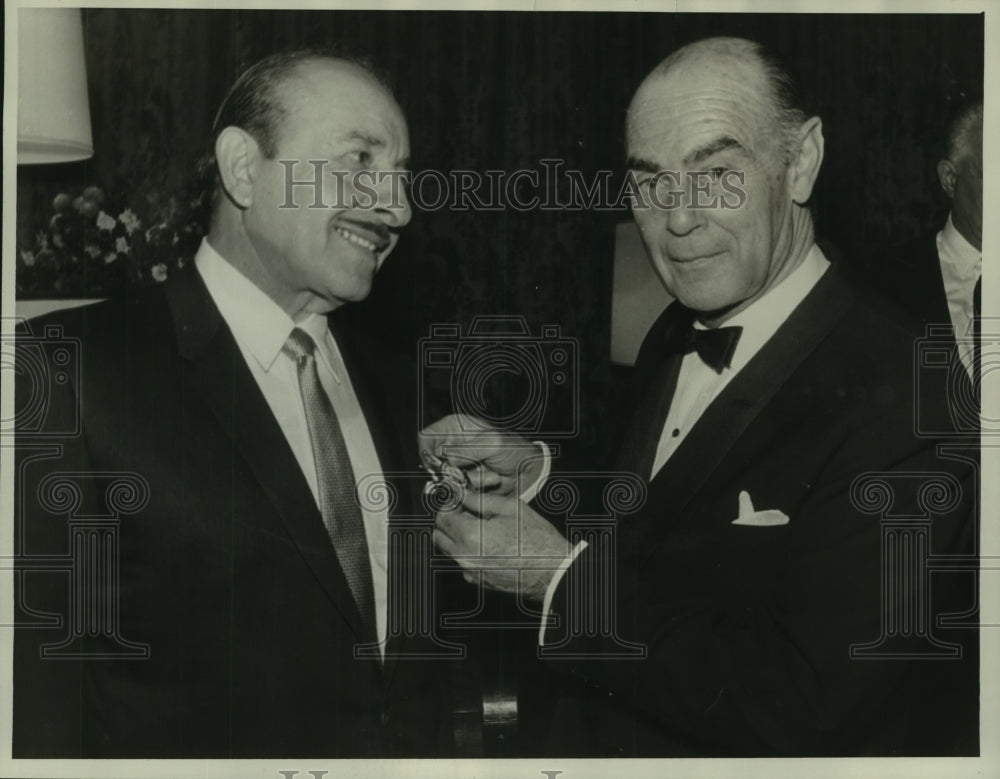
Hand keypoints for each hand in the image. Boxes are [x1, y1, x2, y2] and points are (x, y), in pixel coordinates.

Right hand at [418, 413, 545, 497]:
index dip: (428, 452)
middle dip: (453, 471)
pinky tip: (492, 480)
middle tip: (473, 470)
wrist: (529, 471)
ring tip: (492, 473)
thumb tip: (448, 460)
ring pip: (447, 479)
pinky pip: (459, 491)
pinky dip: (477, 489)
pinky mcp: (463, 482)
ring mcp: (457, 465)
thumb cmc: (515, 450)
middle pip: (432, 462)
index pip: (425, 437)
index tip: (442, 463)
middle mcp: (452, 445)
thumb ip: (468, 449)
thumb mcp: (494, 443)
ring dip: (472, 480)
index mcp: (454, 426)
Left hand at [433, 488, 571, 601]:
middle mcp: (465, 558)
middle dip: (448, 522)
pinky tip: (490, 545)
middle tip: (466, 513)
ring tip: (482, 528)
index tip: (458, 501)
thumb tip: (464, 495)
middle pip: (439, 536)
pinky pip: (464, 563)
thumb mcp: (511, 508)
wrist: (553, 572)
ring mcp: (470, 572)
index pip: (441, 518)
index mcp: (470, 537)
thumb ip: (480, 500)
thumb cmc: (537, 540)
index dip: (449, 506)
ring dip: (457, 538)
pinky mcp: (478, 582)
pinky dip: (469, 552)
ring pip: (450, 551)